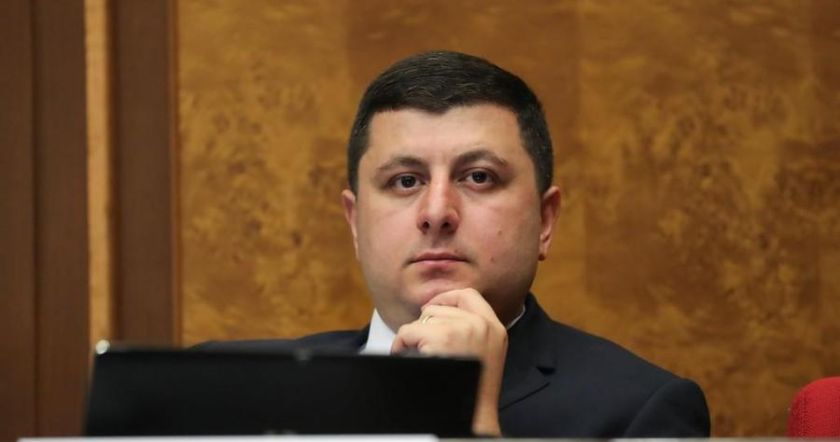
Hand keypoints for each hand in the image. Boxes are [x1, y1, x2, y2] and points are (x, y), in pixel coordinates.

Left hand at [391, 288, 507, 435]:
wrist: (474, 416)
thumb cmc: (473, 391)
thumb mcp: (486, 353)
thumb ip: (474, 331)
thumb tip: (442, 313)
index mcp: (495, 328)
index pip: (469, 295)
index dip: (447, 298)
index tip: (433, 307)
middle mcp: (481, 325)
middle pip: (441, 306)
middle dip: (426, 322)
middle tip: (421, 341)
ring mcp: (462, 330)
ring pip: (424, 317)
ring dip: (415, 333)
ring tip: (417, 352)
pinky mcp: (442, 339)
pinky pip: (409, 330)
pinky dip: (401, 342)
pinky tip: (403, 353)